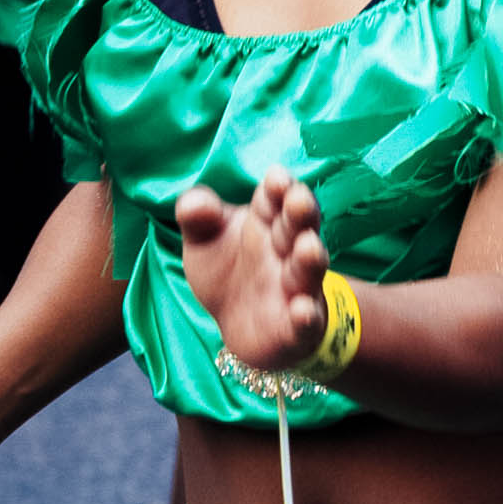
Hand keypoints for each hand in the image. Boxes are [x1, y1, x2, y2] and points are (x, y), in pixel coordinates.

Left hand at [177, 165, 330, 369]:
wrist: (236, 322)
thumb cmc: (224, 268)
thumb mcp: (203, 240)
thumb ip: (196, 218)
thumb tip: (191, 204)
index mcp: (266, 220)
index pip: (275, 198)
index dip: (278, 187)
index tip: (275, 177)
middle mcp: (287, 249)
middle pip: (298, 227)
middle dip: (300, 213)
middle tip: (297, 200)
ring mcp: (297, 287)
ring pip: (309, 270)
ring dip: (311, 258)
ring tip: (308, 248)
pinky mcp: (297, 326)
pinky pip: (307, 320)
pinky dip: (307, 316)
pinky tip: (303, 310)